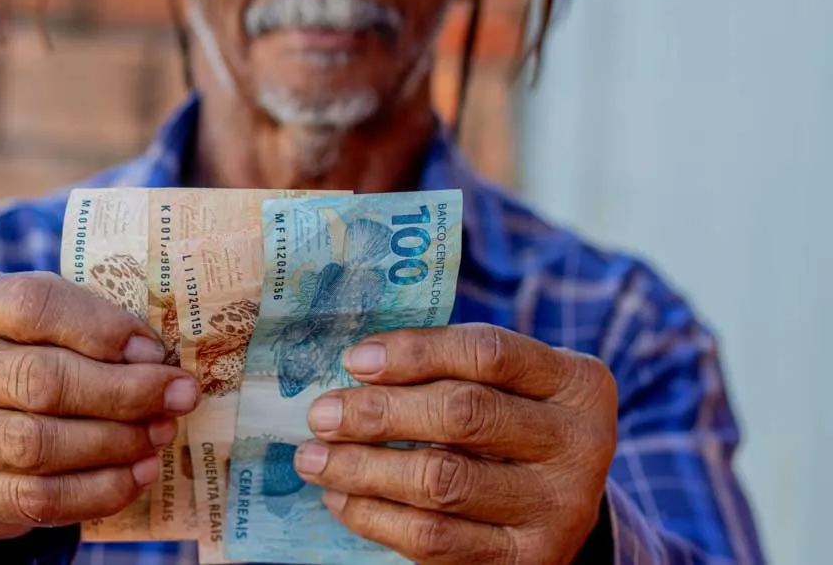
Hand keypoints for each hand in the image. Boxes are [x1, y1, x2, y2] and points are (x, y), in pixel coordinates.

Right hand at [0, 271, 197, 542]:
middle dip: (123, 393)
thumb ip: (91, 322)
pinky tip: (137, 475)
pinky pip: (35, 499)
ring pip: (36, 445)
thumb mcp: (45, 315)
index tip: (155, 350)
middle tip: (178, 396)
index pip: (33, 305)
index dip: (102, 329)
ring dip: (114, 443)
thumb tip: (158, 359)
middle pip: (39, 381)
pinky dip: (97, 491)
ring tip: (160, 434)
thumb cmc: (22, 347)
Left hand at [293, 323, 617, 563]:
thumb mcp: (507, 384)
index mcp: (576, 382)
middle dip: (379, 413)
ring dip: (363, 469)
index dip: (416, 352)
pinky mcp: (526, 561)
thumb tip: (355, 368)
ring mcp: (559, 508)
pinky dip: (375, 517)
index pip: (488, 352)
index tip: (354, 360)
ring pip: (442, 482)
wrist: (560, 503)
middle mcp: (580, 443)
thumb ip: (448, 367)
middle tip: (321, 414)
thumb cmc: (514, 422)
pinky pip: (435, 540)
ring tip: (315, 458)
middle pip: (464, 416)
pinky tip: (342, 499)